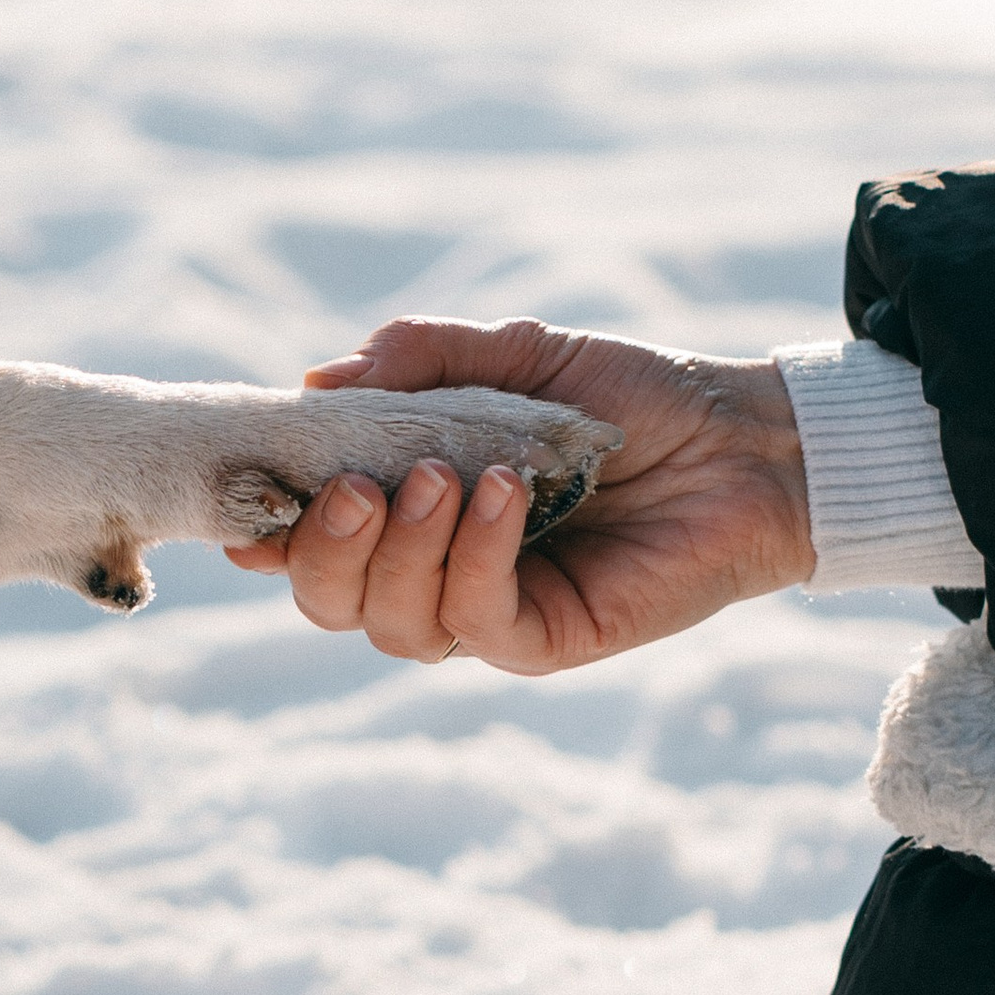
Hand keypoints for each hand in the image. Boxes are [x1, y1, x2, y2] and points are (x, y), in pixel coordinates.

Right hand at [223, 318, 815, 672]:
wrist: (742, 439)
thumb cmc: (630, 396)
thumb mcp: (516, 353)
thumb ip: (421, 358)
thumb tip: (319, 378)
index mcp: (411, 510)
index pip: (311, 541)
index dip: (270, 528)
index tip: (252, 496)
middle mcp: (436, 571)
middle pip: (332, 601)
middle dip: (323, 550)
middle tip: (355, 484)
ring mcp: (489, 613)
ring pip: (392, 623)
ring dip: (400, 549)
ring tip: (443, 475)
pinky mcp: (546, 641)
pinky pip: (477, 622)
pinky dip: (475, 556)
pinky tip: (504, 492)